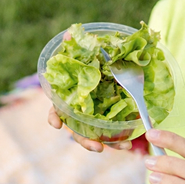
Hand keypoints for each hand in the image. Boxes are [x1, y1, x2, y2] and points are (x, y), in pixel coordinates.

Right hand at [45, 29, 132, 152]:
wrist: (111, 65)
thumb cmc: (91, 61)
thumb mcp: (85, 52)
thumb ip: (76, 46)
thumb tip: (69, 35)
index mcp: (70, 97)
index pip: (56, 109)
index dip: (55, 117)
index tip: (56, 124)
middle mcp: (80, 112)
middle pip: (77, 130)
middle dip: (85, 140)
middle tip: (96, 147)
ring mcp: (94, 119)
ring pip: (96, 137)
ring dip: (108, 144)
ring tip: (122, 148)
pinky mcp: (109, 122)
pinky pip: (112, 134)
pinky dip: (119, 141)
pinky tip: (129, 144)